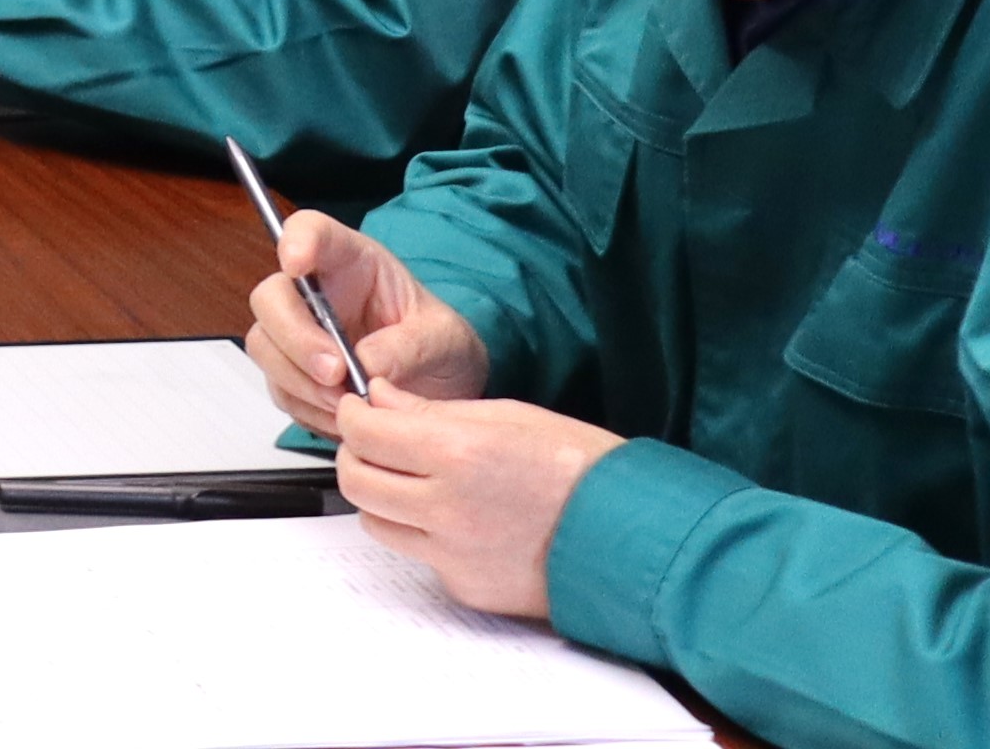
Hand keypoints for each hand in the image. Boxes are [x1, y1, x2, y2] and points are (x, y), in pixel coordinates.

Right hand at [244, 214, 488, 428]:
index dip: (295, 241)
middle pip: (271, 298)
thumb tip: (367, 365)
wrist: (441, 391)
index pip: (310, 231)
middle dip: (296, 338)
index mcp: (352, 262)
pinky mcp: (293, 374)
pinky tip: (343, 415)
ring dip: (301, 381)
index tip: (296, 263)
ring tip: (348, 403)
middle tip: (336, 373)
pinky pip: (279, 390)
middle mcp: (314, 293)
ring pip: (265, 347)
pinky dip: (308, 408)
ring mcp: (298, 334)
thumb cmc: (441, 348)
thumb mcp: (445, 340)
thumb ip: (410, 346)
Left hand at [329, 391, 616, 620]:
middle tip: (377, 444)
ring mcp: (455, 555)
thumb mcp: (507, 416)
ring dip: (384, 499)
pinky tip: (464, 520)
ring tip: (419, 483)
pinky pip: (420, 557)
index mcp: (457, 453)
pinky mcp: (467, 588)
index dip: (354, 416)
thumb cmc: (583, 468)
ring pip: (378, 523)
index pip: (364, 433)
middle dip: (358, 457)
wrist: (634, 535)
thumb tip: (379, 400)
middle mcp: (448, 508)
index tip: (361, 410)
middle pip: (357, 482)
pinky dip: (425, 535)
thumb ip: (431, 410)